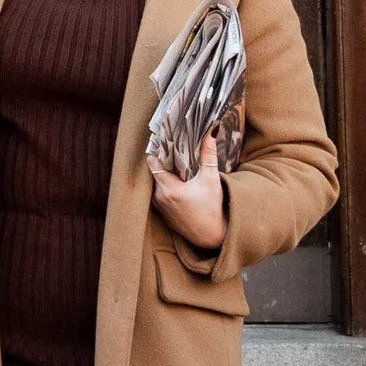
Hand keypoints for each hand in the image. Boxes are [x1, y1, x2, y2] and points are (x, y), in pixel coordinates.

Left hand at [148, 130, 227, 252]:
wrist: (211, 236)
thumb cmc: (212, 208)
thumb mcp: (211, 178)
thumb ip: (208, 153)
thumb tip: (211, 130)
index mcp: (169, 188)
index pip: (153, 162)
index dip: (158, 150)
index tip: (165, 141)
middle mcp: (159, 198)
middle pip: (154, 171)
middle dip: (163, 160)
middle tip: (173, 149)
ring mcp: (159, 206)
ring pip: (156, 182)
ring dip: (164, 174)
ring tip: (176, 163)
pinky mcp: (161, 213)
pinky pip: (158, 194)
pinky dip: (165, 186)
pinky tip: (177, 181)